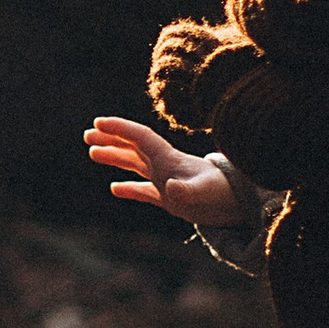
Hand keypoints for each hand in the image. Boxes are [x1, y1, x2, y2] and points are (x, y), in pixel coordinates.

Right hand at [84, 116, 240, 226]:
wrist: (240, 205)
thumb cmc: (223, 195)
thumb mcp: (204, 193)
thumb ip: (187, 190)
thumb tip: (171, 187)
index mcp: (169, 159)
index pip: (140, 137)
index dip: (120, 128)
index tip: (98, 122)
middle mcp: (165, 166)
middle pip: (133, 147)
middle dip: (111, 138)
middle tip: (87, 135)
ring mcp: (167, 181)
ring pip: (135, 165)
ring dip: (115, 157)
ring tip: (92, 153)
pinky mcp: (171, 199)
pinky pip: (144, 191)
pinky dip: (129, 189)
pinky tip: (114, 189)